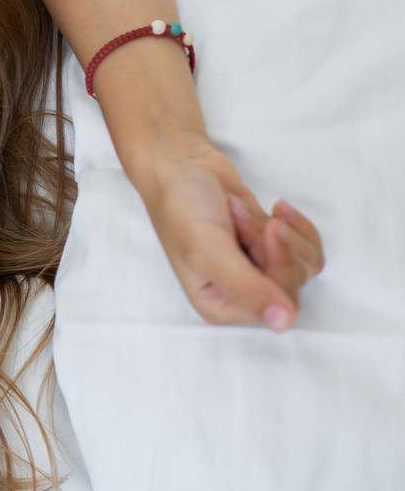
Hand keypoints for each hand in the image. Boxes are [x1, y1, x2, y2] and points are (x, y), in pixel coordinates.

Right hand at [136, 135, 324, 330]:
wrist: (182, 166)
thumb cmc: (184, 208)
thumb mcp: (209, 250)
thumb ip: (246, 288)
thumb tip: (284, 324)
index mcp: (219, 306)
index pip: (275, 305)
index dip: (278, 266)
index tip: (264, 230)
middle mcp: (241, 295)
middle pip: (293, 284)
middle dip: (277, 243)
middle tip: (241, 216)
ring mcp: (259, 272)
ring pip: (304, 266)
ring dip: (281, 230)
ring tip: (241, 212)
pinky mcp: (272, 250)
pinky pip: (308, 249)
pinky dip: (296, 225)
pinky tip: (274, 209)